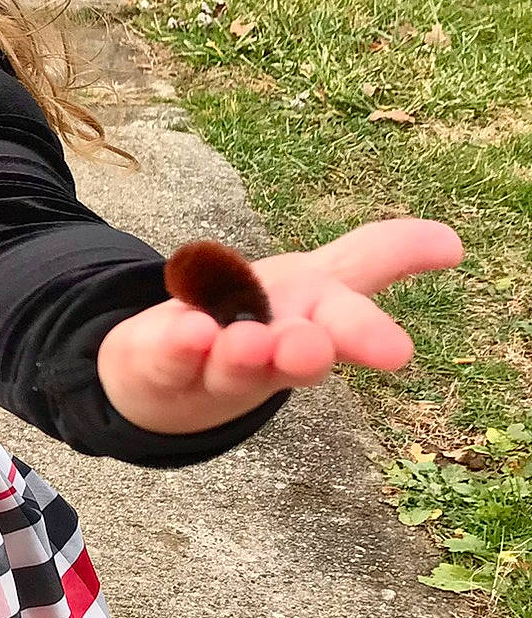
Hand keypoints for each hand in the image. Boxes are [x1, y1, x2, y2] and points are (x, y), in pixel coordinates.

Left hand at [97, 218, 463, 438]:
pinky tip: (185, 332)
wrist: (165, 376)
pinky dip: (179, 346)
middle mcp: (269, 352)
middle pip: (292, 356)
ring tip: (248, 342)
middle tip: (311, 349)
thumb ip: (380, 257)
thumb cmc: (256, 322)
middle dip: (305, 352)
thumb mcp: (319, 282)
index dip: (367, 336)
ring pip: (233, 365)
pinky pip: (170, 357)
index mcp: (312, 326)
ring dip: (243, 354)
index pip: (345, 324)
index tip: (398, 352)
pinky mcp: (162, 363)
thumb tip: (454, 241)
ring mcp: (213, 364)